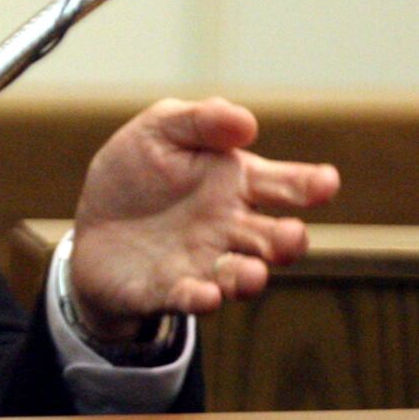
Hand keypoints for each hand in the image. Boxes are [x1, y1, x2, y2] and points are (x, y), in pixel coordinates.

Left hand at [69, 98, 340, 340]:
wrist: (93, 225)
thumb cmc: (137, 172)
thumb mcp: (158, 131)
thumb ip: (199, 121)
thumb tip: (246, 122)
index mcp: (236, 183)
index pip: (284, 184)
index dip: (308, 183)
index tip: (325, 182)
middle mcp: (231, 228)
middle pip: (274, 238)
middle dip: (288, 239)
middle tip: (291, 234)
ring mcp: (204, 262)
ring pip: (242, 276)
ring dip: (250, 277)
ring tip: (252, 272)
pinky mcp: (170, 290)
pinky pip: (192, 298)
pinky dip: (202, 299)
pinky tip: (204, 294)